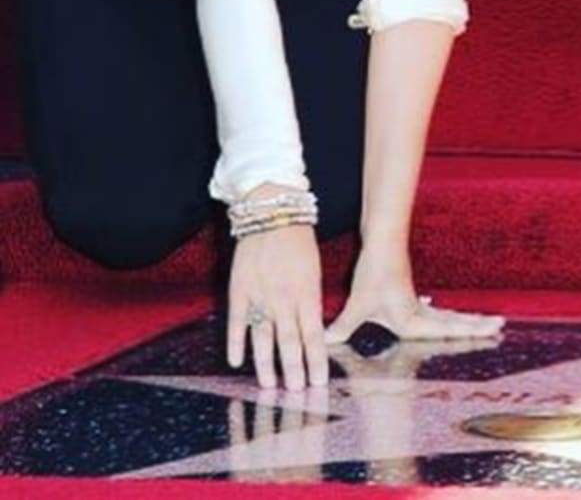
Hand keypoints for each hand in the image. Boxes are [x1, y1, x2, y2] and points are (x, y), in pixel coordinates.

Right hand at [227, 223, 327, 391]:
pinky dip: (236, 343)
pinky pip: (237, 322)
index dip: (316, 360)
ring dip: (267, 364)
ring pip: (263, 337)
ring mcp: (259, 295)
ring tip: (270, 387)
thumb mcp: (315, 271)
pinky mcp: (239, 290)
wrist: (272, 214)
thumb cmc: (299, 243)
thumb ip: (312, 301)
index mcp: (307, 292)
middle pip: (290, 341)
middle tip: (297, 393)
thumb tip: (314, 331)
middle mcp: (283, 298)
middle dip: (294, 369)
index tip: (319, 381)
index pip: (314, 334)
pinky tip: (235, 362)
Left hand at [324, 248, 503, 344]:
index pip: (445, 331)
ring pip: (446, 314)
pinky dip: (442, 312)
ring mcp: (416, 301)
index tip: (492, 331)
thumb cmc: (374, 271)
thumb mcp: (358, 303)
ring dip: (464, 319)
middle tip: (500, 324)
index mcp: (411, 318)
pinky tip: (437, 307)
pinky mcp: (409, 292)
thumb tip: (323, 344)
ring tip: (484, 323)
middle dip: (476, 325)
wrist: (381, 240)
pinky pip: (433, 307)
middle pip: (454, 322)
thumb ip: (343, 327)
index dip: (468, 333)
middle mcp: (418, 311)